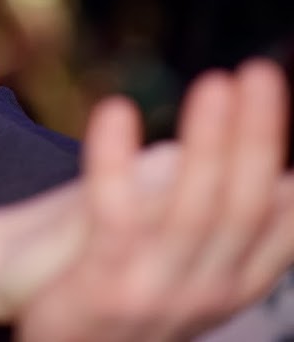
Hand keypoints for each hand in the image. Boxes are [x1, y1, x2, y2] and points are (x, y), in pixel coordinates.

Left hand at [17, 59, 293, 341]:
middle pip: (243, 205)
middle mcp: (203, 292)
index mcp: (231, 286)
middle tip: (260, 73)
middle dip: (257, 136)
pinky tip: (115, 109)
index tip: (285, 109)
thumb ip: (228, 233)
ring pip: (193, 207)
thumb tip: (278, 176)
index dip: (292, 176)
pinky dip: (116, 160)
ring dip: (208, 141)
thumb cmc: (118, 301)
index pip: (280, 227)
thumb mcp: (188, 278)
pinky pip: (114, 212)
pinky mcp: (99, 282)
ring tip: (216, 82)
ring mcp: (153, 290)